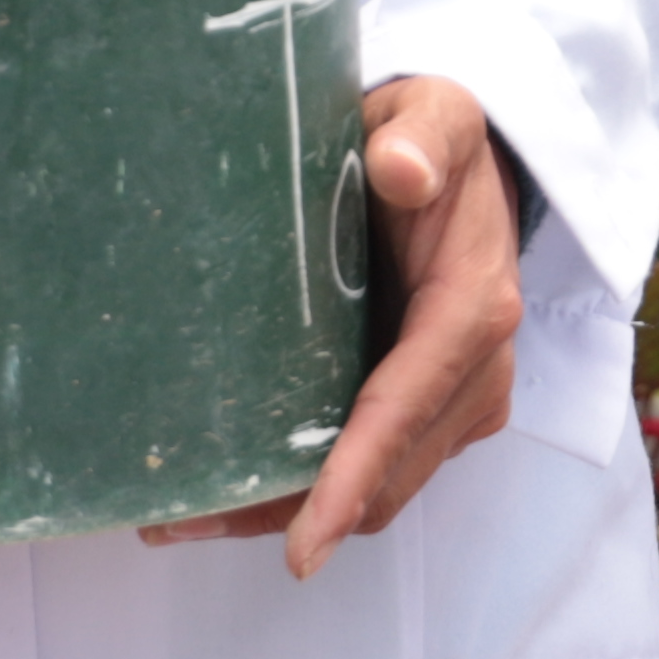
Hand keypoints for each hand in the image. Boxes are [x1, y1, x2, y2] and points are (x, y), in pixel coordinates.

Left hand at [147, 75, 517, 581]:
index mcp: (474, 310)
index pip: (404, 409)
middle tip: (181, 524)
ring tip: (184, 517)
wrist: (470, 163)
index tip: (303, 544)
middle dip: (298, 515)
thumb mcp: (438, 114)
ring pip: (380, 489)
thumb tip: (399, 168)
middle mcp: (477, 372)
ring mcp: (458, 400)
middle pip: (388, 474)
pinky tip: (237, 488)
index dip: (352, 479)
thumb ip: (423, 136)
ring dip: (294, 513)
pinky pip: (377, 470)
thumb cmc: (439, 140)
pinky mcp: (433, 409)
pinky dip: (314, 491)